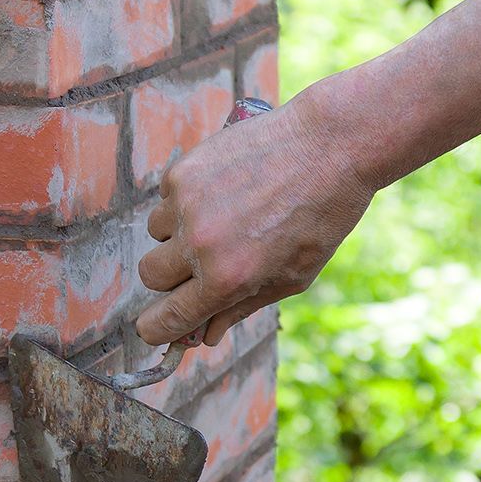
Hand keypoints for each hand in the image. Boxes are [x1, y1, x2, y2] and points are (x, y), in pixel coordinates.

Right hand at [135, 77, 374, 346]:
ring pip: (156, 233)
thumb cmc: (321, 217)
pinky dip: (187, 198)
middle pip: (150, 276)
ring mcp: (187, 203)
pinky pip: (167, 197)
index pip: (164, 319)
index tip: (156, 326)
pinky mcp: (184, 169)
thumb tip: (205, 336)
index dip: (156, 328)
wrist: (330, 146)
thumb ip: (242, 307)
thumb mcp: (292, 277)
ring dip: (179, 232)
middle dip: (170, 277)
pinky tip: (227, 187)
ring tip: (225, 215)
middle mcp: (200, 244)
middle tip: (200, 264)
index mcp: (227, 280)